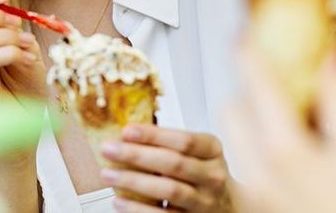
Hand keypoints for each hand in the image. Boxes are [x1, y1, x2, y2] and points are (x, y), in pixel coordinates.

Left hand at [100, 126, 232, 211]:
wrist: (227, 206)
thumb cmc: (203, 174)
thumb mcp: (198, 153)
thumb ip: (171, 143)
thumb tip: (128, 134)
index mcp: (213, 151)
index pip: (184, 140)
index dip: (154, 135)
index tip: (127, 131)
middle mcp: (212, 176)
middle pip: (174, 163)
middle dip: (137, 155)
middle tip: (109, 149)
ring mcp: (204, 201)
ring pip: (168, 190)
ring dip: (134, 181)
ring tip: (108, 174)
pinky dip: (138, 209)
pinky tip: (119, 201)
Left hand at [227, 49, 335, 212]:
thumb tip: (335, 62)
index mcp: (288, 153)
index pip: (258, 87)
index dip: (249, 54)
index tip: (245, 35)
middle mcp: (261, 175)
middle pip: (233, 112)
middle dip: (247, 91)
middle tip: (272, 81)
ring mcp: (254, 196)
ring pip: (234, 141)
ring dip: (248, 121)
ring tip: (283, 117)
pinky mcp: (254, 209)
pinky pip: (243, 168)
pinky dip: (255, 151)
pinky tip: (288, 154)